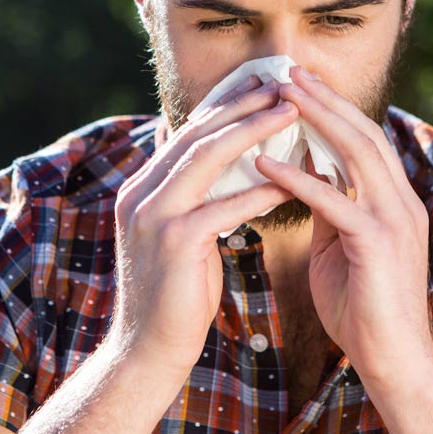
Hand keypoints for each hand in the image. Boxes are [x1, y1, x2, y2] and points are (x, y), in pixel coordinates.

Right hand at [110, 77, 297, 375]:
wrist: (147, 350)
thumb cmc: (173, 294)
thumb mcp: (176, 235)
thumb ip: (189, 197)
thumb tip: (218, 164)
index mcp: (140, 187)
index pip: (185, 133)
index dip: (223, 105)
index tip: (259, 85)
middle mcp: (140, 193)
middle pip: (195, 133)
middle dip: (240, 104)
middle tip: (280, 83)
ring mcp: (153, 216)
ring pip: (207, 157)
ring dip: (252, 130)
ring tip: (290, 111)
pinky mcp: (176, 242)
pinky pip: (224, 206)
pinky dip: (260, 190)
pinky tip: (292, 180)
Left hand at [254, 66, 432, 386]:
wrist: (391, 361)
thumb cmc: (361, 305)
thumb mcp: (339, 244)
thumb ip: (327, 206)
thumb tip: (303, 171)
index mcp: (393, 199)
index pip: (364, 138)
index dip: (333, 107)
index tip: (299, 81)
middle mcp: (400, 201)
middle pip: (363, 132)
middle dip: (325, 98)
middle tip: (288, 70)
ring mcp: (394, 220)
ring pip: (356, 154)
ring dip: (316, 120)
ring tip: (280, 95)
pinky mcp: (378, 244)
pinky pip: (333, 202)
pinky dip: (298, 179)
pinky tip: (265, 164)